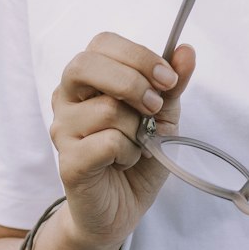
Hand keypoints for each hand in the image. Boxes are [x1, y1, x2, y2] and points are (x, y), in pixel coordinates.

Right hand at [50, 33, 195, 249]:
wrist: (122, 207)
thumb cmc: (137, 153)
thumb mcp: (162, 113)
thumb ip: (172, 82)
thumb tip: (186, 50)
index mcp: (86, 78)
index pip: (103, 43)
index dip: (138, 56)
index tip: (168, 79)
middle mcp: (65, 98)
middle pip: (88, 65)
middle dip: (133, 82)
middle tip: (155, 107)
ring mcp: (62, 129)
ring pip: (107, 109)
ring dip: (137, 130)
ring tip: (137, 145)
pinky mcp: (68, 161)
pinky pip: (107, 142)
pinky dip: (129, 152)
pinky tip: (125, 161)